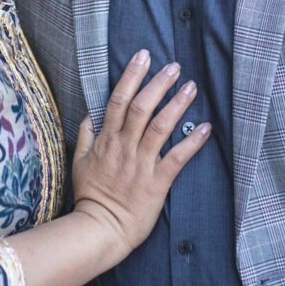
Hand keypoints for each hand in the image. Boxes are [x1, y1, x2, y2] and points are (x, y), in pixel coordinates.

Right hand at [71, 50, 208, 262]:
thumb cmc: (90, 195)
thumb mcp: (80, 160)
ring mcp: (141, 164)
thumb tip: (91, 113)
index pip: (119, 99)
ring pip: (160, 127)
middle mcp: (125, 147)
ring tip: (190, 87)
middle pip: (142, 107)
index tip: (144, 56)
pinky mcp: (157, 182)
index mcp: (107, 139)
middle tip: (174, 66)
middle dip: (159, 83)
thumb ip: (87, 134)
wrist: (99, 229)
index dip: (132, 75)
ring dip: (176, 105)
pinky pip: (177, 158)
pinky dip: (192, 142)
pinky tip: (204, 128)